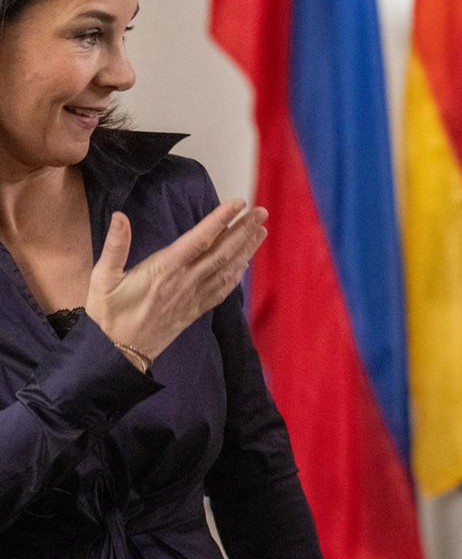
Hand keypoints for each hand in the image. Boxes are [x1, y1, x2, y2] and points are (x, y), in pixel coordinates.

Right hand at [85, 199, 267, 360]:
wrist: (117, 356)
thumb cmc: (107, 315)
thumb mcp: (102, 278)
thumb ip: (115, 246)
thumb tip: (120, 216)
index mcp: (165, 269)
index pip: (200, 239)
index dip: (221, 219)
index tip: (238, 203)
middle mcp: (185, 281)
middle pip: (222, 251)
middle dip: (243, 230)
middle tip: (261, 212)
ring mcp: (193, 297)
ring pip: (227, 269)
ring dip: (246, 249)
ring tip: (261, 230)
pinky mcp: (195, 310)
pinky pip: (222, 290)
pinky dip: (236, 275)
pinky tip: (245, 263)